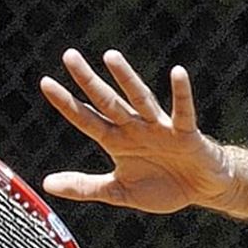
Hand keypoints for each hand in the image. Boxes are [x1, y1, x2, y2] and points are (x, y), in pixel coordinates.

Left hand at [40, 48, 232, 212]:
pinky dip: (181, 94)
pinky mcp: (186, 133)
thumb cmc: (163, 186)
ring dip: (126, 79)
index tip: (45, 82)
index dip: (67, 103)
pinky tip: (178, 73)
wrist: (202, 189)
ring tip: (111, 57)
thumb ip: (86, 186)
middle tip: (69, 55)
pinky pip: (182, 112)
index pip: (87, 119)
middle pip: (108, 102)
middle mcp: (136, 128)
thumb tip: (46, 184)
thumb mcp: (120, 191)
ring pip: (140, 99)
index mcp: (118, 141)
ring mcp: (160, 128)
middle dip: (89, 81)